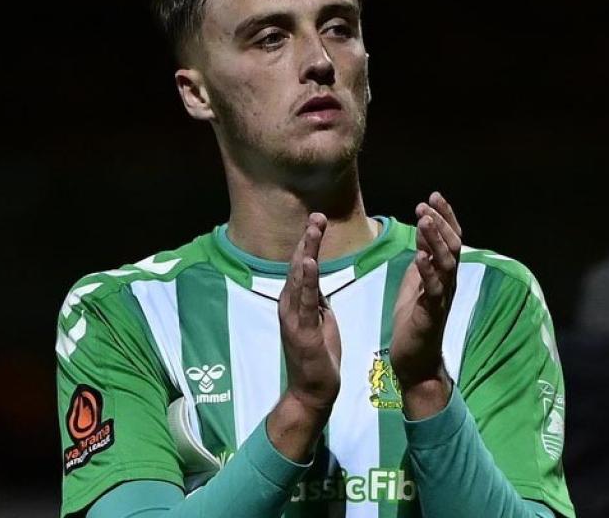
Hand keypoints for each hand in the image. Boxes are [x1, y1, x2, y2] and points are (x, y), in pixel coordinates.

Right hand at [268, 213, 341, 460]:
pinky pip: (305, 301)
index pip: (302, 266)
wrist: (312, 392)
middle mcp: (288, 305)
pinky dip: (308, 280)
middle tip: (317, 216)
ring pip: (299, 278)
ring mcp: (293, 317)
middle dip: (308, 239)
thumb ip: (316, 301)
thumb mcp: (320, 321)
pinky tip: (311, 262)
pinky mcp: (302, 330)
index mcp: (295, 302)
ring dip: (307, 251)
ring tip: (313, 230)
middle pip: (298, 265)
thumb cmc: (318, 357)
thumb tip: (317, 283)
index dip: (308, 242)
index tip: (318, 220)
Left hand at [390, 193, 461, 411]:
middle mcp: (448, 282)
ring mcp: (442, 298)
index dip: (445, 216)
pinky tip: (419, 256)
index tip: (433, 196)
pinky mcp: (432, 314)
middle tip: (425, 205)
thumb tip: (425, 230)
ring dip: (436, 241)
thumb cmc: (415, 320)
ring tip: (424, 221)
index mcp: (443, 273)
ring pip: (447, 264)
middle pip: (453, 246)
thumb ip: (423, 256)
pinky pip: (434, 289)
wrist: (415, 361)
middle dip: (441, 223)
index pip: (451, 238)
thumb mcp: (416, 281)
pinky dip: (428, 271)